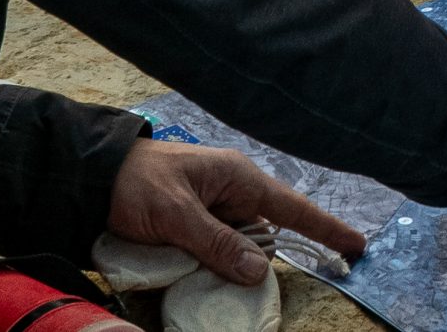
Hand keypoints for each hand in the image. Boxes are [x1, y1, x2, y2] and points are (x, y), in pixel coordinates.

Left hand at [105, 138, 366, 286]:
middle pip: (264, 235)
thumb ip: (216, 242)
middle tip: (211, 259)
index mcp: (237, 178)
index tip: (357, 247)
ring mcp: (214, 209)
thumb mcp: (174, 214)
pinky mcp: (196, 225)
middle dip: (252, 258)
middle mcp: (232, 193)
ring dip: (224, 263)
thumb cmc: (135, 183)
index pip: (292, 207)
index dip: (325, 229)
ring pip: (238, 248)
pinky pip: (216, 251)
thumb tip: (260, 270)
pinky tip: (188, 266)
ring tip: (185, 257)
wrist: (90, 177)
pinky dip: (208, 264)